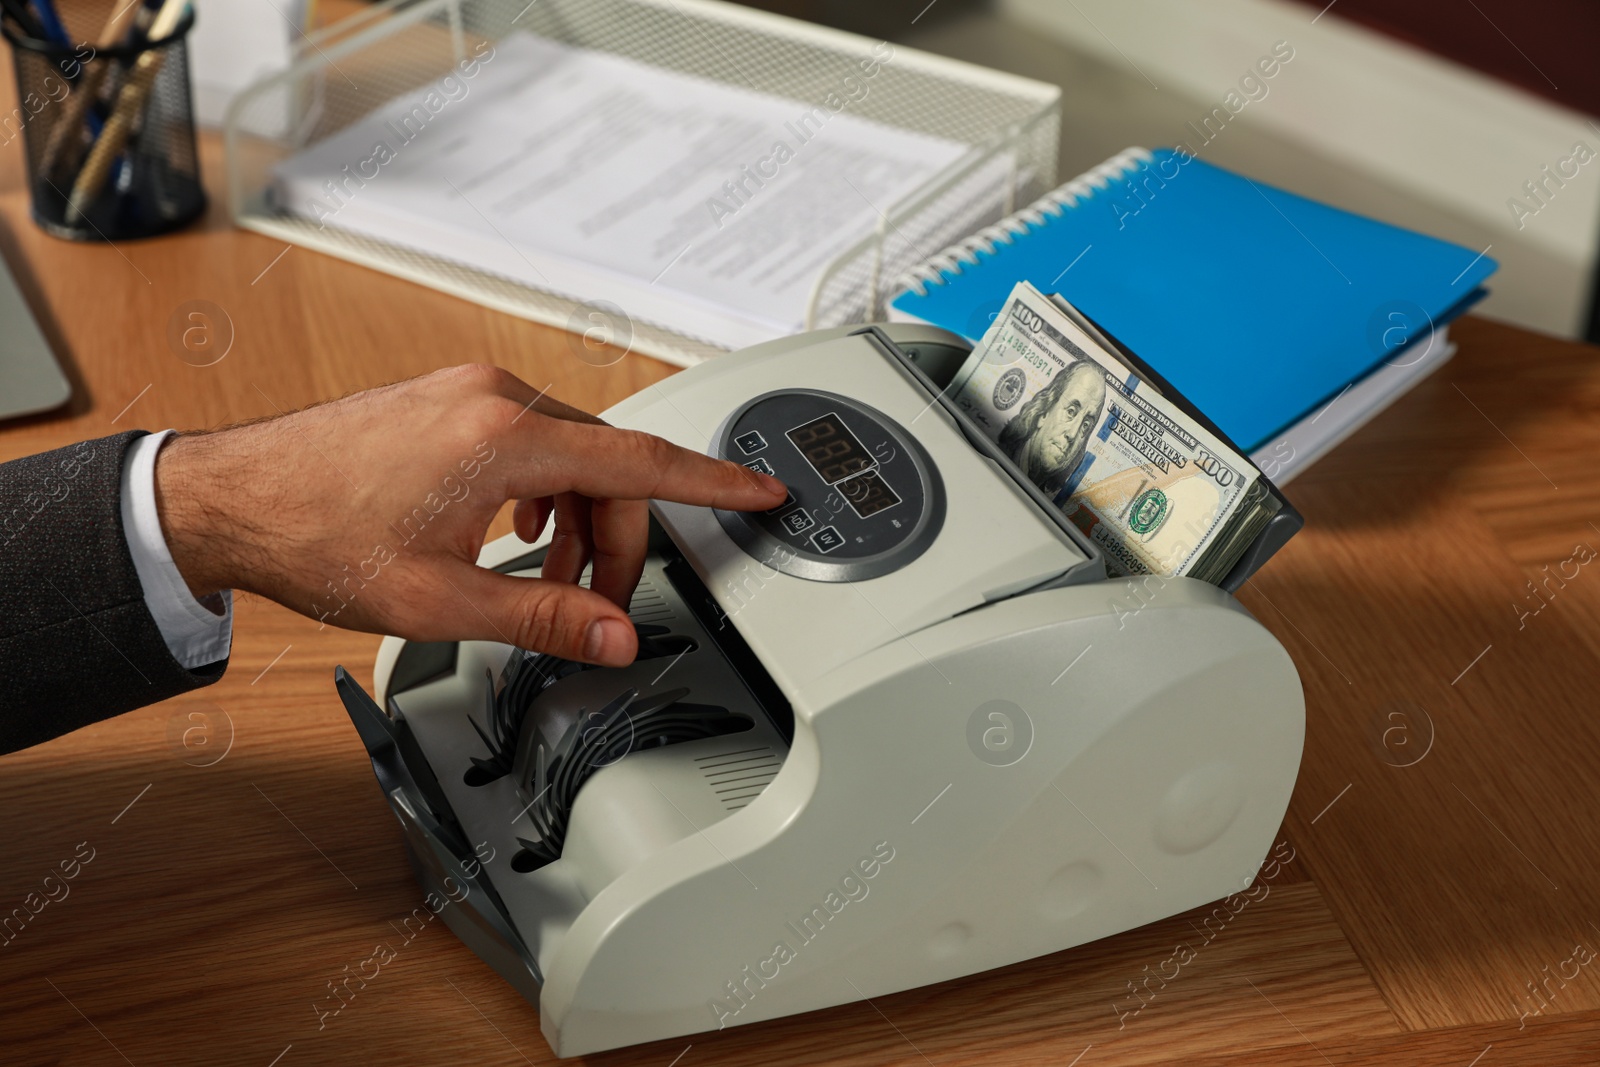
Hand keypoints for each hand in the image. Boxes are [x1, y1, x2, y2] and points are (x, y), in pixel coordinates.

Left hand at [152, 365, 785, 665]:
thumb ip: (545, 616)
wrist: (232, 499)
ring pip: (569, 454)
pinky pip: (531, 441)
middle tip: (600, 604)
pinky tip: (513, 535)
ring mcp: (469, 390)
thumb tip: (617, 638)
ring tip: (545, 576)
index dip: (713, 479)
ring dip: (578, 518)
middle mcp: (493, 397)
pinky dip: (544, 492)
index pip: (641, 458)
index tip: (763, 486)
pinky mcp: (451, 398)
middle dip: (618, 537)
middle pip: (607, 465)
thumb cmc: (317, 539)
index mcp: (502, 438)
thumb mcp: (441, 600)